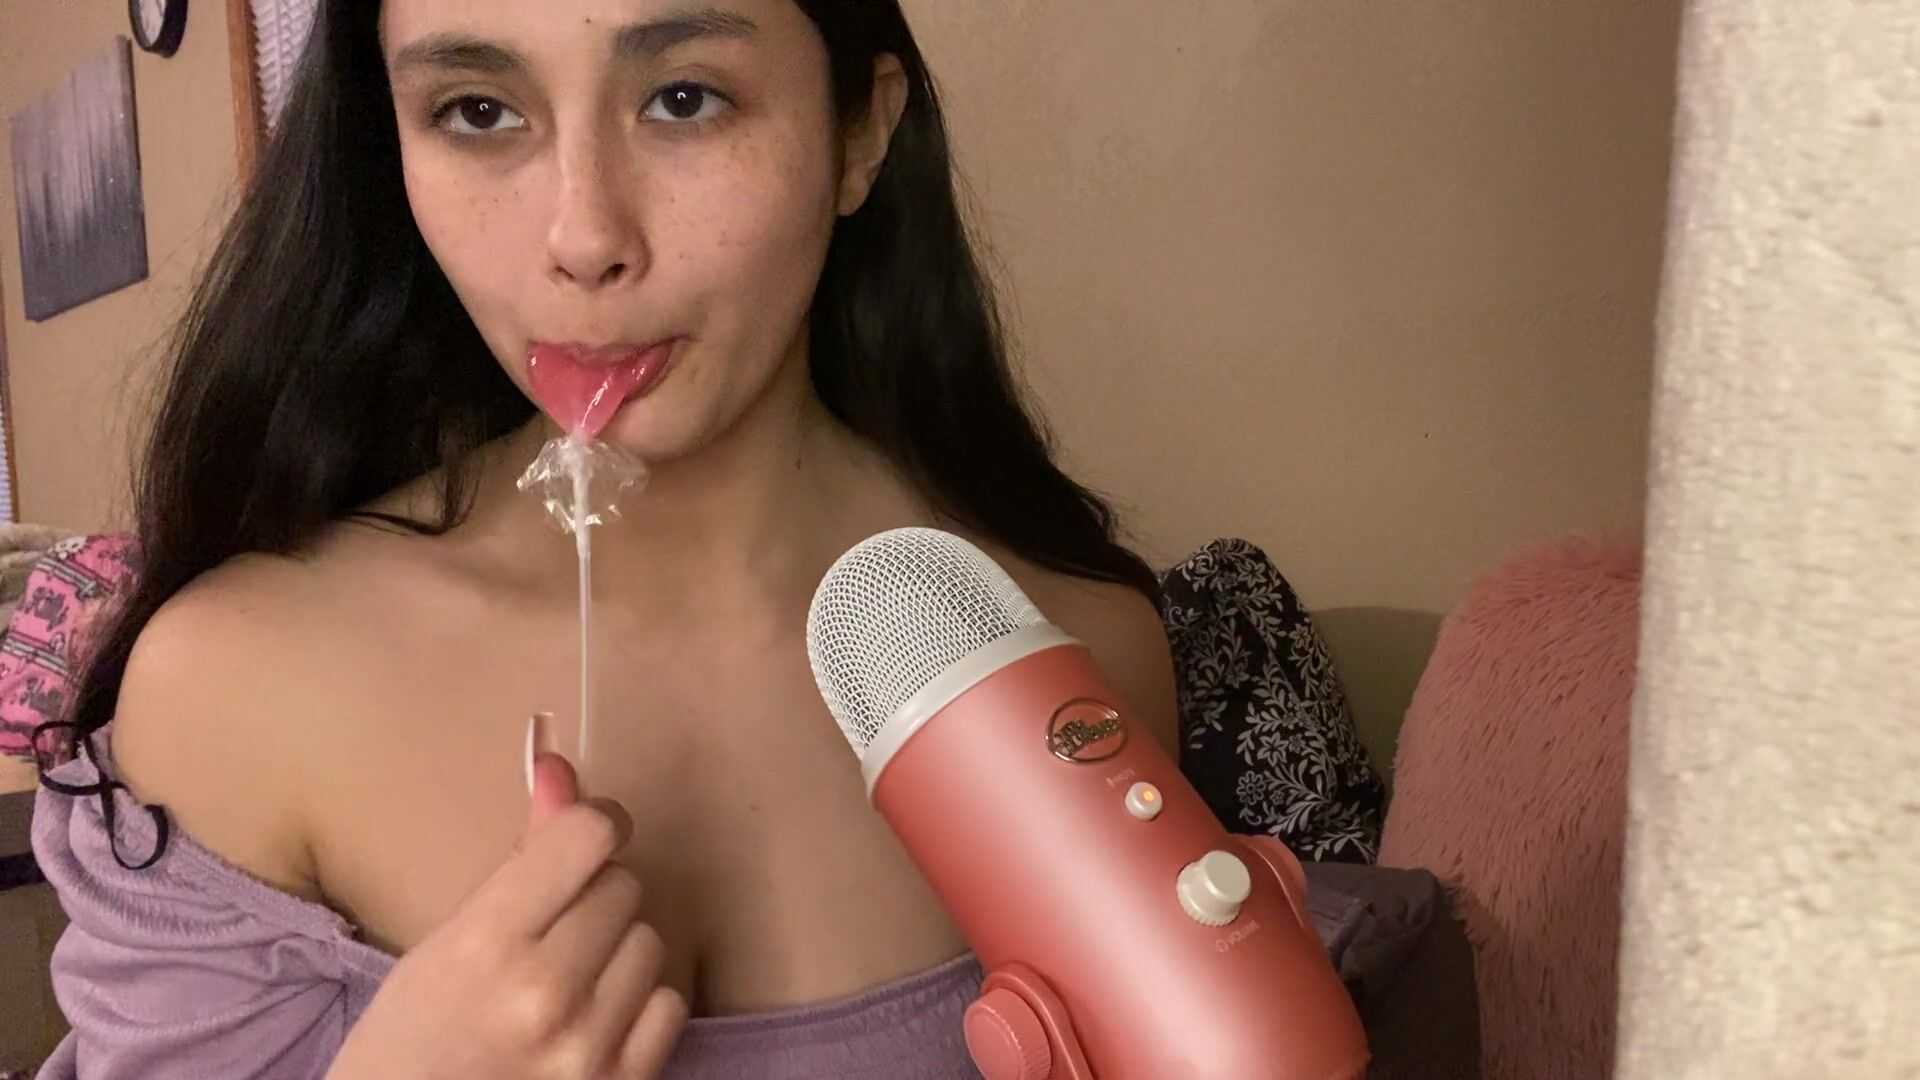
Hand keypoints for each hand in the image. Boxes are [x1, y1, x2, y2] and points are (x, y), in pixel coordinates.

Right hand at [328, 733, 685, 1078]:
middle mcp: (545, 994)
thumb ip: (517, 860)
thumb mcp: (443, 943)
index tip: (585, 836)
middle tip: (551, 931)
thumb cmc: (409, 1044)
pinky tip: (593, 1018)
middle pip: (623, 887)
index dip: (593, 825)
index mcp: (486, 945)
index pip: (588, 837)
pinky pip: (668, 1004)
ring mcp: (589, 1048)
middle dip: (593, 897)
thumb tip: (561, 767)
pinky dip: (638, 1004)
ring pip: (651, 941)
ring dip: (618, 951)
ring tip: (565, 981)